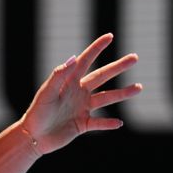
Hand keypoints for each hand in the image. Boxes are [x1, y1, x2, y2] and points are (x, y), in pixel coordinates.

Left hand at [21, 33, 142, 154]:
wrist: (33, 137)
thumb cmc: (37, 113)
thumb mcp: (46, 93)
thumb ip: (59, 76)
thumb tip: (73, 58)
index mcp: (69, 82)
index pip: (85, 61)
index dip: (96, 48)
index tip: (109, 36)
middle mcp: (78, 93)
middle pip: (102, 76)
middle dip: (118, 67)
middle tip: (134, 57)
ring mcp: (81, 108)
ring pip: (106, 98)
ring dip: (122, 93)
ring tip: (138, 88)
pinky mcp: (82, 124)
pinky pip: (99, 123)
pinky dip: (109, 123)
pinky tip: (119, 122)